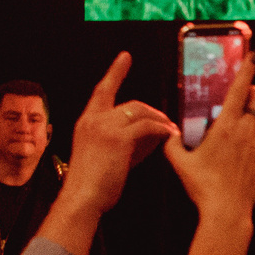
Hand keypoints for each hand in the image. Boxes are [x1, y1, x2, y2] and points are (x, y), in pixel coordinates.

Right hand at [60, 52, 178, 218]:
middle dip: (154, 113)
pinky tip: (171, 136)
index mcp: (88, 122)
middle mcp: (94, 119)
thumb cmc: (96, 183)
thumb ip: (127, 140)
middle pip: (132, 104)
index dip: (115, 72)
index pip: (103, 90)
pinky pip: (148, 127)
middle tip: (168, 125)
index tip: (125, 57)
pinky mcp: (117, 138)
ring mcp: (104, 127)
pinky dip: (162, 130)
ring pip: (142, 113)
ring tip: (172, 133)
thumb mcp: (108, 154)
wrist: (82, 198)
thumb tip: (155, 133)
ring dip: (161, 122)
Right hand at [163, 51, 254, 222]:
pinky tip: (235, 157)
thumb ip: (172, 143)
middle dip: (253, 91)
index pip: (240, 90)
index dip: (248, 70)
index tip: (254, 55)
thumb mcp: (179, 162)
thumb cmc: (203, 185)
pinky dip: (250, 141)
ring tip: (231, 132)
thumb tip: (170, 134)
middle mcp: (247, 131)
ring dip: (249, 119)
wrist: (227, 211)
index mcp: (226, 126)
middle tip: (241, 95)